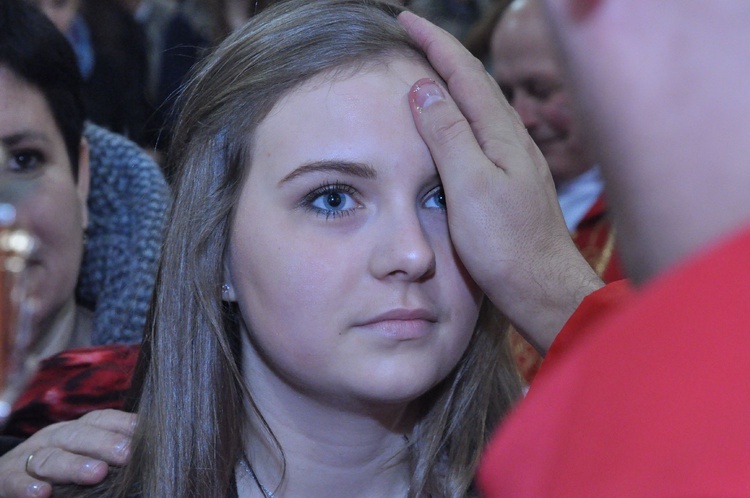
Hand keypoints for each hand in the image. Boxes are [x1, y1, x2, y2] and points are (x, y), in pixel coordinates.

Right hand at [0, 409, 134, 497]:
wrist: (11, 478)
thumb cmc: (59, 470)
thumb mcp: (84, 455)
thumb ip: (109, 455)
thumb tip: (147, 455)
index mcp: (77, 430)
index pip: (101, 419)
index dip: (123, 424)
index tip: (144, 433)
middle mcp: (55, 438)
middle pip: (80, 435)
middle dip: (104, 443)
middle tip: (127, 454)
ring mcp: (29, 456)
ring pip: (51, 457)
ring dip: (74, 465)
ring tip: (97, 473)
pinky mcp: (6, 478)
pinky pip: (14, 480)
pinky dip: (27, 486)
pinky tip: (42, 493)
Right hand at [399, 11, 602, 352]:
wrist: (541, 286)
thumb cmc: (506, 244)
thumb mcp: (470, 185)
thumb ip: (448, 134)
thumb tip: (424, 87)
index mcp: (500, 133)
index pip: (463, 72)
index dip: (433, 42)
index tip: (404, 20)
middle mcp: (511, 137)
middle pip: (474, 81)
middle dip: (442, 52)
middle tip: (412, 35)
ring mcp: (514, 158)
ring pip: (478, 104)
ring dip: (451, 80)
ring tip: (426, 68)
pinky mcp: (509, 178)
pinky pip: (479, 129)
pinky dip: (459, 112)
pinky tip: (452, 123)